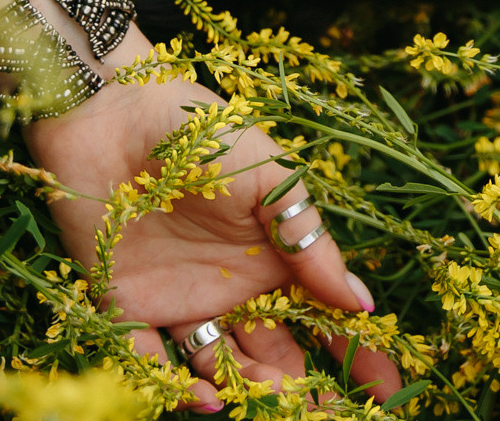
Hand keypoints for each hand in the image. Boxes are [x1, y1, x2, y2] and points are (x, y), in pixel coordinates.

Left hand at [23, 70, 401, 405]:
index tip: (389, 389)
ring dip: (252, 393)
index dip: (356, 354)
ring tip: (276, 408)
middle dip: (308, 393)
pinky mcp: (126, 307)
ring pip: (223, 368)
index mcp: (273, 256)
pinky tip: (207, 402)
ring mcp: (180, 300)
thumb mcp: (271, 177)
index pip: (322, 317)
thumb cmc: (198, 130)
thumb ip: (311, 241)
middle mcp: (231, 287)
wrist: (110, 110)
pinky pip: (151, 362)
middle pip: (278, 356)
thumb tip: (362, 302)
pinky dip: (176, 390)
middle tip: (335, 417)